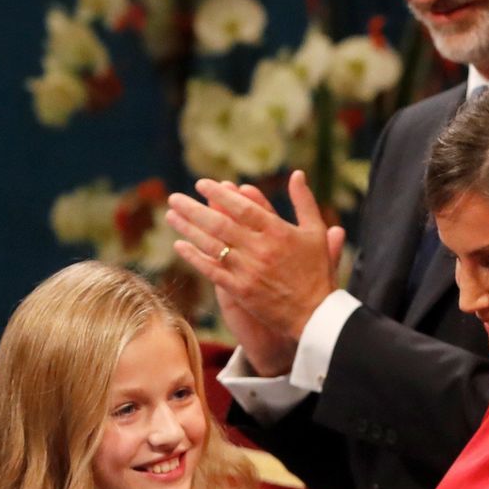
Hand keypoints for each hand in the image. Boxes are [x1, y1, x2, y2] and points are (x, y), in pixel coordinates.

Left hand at [167, 170, 344, 339]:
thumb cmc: (317, 272)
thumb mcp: (316, 232)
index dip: (219, 194)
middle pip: (220, 223)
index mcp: (278, 231)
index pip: (242, 207)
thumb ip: (303, 201)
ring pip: (212, 245)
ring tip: (171, 216)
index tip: (202, 184)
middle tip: (175, 198)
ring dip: (188, 229)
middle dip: (194, 209)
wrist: (315, 314)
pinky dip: (194, 257)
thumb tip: (296, 174)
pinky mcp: (240, 290)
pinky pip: (212, 271)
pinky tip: (179, 246)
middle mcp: (260, 249)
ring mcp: (248, 270)